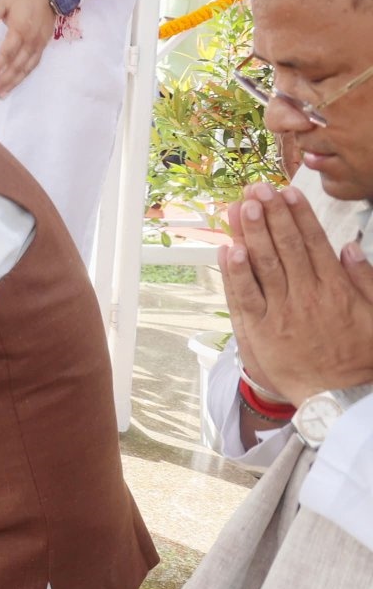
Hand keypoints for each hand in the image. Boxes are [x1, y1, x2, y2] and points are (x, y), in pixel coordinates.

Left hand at [0, 0, 56, 97]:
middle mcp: (31, 41)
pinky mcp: (43, 45)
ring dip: (14, 82)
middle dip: (4, 81)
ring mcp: (39, 44)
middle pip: (17, 66)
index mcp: (20, 30)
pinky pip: (34, 64)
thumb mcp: (3, 1)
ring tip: (2, 94)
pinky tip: (16, 83)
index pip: (7, 53)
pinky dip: (24, 75)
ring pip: (27, 68)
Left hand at [219, 181, 372, 405]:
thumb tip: (350, 247)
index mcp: (335, 289)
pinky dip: (235, 273)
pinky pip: (245, 297)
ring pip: (263, 265)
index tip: (288, 193)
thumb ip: (364, 280)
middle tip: (258, 189)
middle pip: (285, 247)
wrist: (341, 399)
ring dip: (250, 233)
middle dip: (270, 215)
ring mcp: (281, 313)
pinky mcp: (260, 332)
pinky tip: (228, 249)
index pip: (313, 243)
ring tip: (240, 206)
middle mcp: (306, 296)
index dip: (299, 216)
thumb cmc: (359, 359)